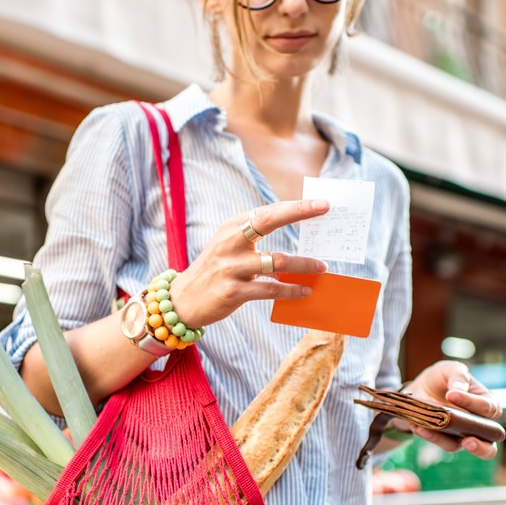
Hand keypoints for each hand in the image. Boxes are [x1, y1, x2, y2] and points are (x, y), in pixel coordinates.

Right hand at [170, 200, 329, 326]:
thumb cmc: (214, 271)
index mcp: (231, 227)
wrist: (181, 301)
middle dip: (298, 212)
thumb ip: (254, 235)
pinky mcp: (233, 292)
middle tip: (324, 210)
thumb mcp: (228, 246)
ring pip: (277, 261)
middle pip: (269, 221)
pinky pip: (271, 290)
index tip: (321, 203)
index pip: (267, 211)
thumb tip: (293, 226)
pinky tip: (305, 291)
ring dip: (304, 264)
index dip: (295, 206)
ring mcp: (231, 267)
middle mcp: (230, 242)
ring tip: (322, 267)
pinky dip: (291, 290)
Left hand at [401, 361, 500, 459]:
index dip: (472, 403)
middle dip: (481, 447)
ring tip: (426, 429)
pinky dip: (429, 436)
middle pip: (489, 444)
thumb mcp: (450, 369)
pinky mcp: (446, 440)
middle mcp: (479, 423)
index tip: (452, 394)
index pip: (488, 408)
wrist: (421, 389)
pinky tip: (418, 427)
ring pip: (460, 447)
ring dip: (442, 439)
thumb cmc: (443, 379)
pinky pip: (441, 443)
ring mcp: (463, 434)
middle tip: (468, 441)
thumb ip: (458, 375)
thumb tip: (458, 390)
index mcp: (486, 403)